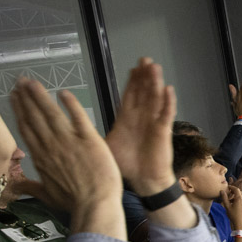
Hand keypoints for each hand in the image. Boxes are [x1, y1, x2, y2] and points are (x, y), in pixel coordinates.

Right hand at [10, 79, 122, 223]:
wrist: (95, 204)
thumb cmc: (74, 202)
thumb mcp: (47, 195)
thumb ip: (31, 187)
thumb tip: (16, 188)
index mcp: (41, 157)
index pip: (27, 129)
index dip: (20, 112)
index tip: (15, 99)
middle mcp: (52, 146)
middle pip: (35, 117)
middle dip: (26, 98)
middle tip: (20, 82)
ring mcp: (70, 141)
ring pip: (51, 113)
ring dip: (40, 96)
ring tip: (32, 83)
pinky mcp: (90, 139)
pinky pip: (79, 117)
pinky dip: (71, 104)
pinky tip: (63, 93)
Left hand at [105, 58, 177, 193]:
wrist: (143, 181)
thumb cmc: (126, 166)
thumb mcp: (104, 145)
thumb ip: (92, 133)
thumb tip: (72, 126)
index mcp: (127, 119)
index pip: (129, 95)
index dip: (131, 81)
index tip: (133, 68)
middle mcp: (141, 118)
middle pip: (143, 92)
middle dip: (144, 76)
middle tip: (145, 60)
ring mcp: (153, 123)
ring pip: (154, 98)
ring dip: (155, 83)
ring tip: (155, 67)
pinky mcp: (163, 132)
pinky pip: (166, 114)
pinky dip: (168, 102)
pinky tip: (168, 90)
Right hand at [221, 184, 241, 230]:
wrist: (241, 225)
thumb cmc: (233, 216)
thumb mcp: (227, 206)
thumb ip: (224, 198)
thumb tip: (222, 191)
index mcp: (239, 198)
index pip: (236, 189)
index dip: (232, 187)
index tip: (228, 188)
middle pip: (240, 193)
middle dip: (235, 193)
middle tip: (230, 195)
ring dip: (238, 198)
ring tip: (232, 203)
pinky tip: (238, 208)